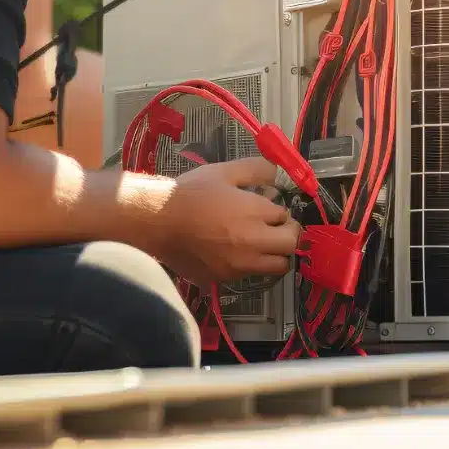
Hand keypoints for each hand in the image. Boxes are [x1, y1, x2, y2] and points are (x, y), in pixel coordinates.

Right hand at [150, 156, 300, 285]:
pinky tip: (234, 252)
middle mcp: (254, 243)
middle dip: (288, 235)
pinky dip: (250, 266)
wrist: (156, 222)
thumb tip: (277, 172)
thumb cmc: (190, 193)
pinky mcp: (224, 279)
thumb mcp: (224, 172)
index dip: (281, 213)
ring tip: (260, 243)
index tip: (271, 210)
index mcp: (256, 213)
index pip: (287, 218)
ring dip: (275, 254)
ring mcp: (239, 265)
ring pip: (277, 267)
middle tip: (275, 228)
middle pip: (291, 246)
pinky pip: (250, 275)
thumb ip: (255, 170)